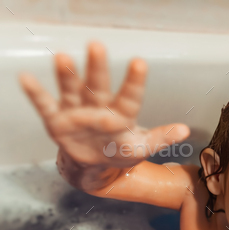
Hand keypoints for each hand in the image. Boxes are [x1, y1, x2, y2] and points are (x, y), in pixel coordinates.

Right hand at [18, 41, 189, 167]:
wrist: (94, 166)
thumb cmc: (119, 152)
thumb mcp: (141, 148)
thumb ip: (160, 138)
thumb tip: (185, 130)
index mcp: (121, 114)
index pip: (129, 96)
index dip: (134, 81)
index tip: (139, 63)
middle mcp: (98, 106)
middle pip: (98, 85)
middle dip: (97, 67)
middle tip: (98, 46)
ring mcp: (77, 111)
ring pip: (73, 89)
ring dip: (68, 75)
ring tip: (63, 57)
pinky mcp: (57, 120)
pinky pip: (44, 104)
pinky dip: (35, 93)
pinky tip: (25, 78)